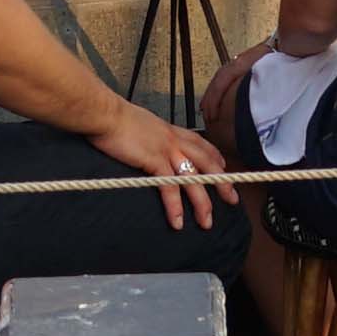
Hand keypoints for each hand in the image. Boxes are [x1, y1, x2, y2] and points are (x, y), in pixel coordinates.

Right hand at [91, 103, 241, 231]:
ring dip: (202, 203)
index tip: (224, 168)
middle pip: (207, 163)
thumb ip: (150, 134)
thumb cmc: (115, 118)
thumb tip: (147, 140)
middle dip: (222, 182)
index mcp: (171, 130)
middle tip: (232, 199)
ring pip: (193, 180)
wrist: (104, 113)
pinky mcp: (154, 161)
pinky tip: (177, 221)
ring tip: (207, 222)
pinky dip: (174, 207)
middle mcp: (174, 140)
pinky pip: (169, 188)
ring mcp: (166, 151)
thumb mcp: (141, 123)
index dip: (215, 157)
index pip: (201, 144)